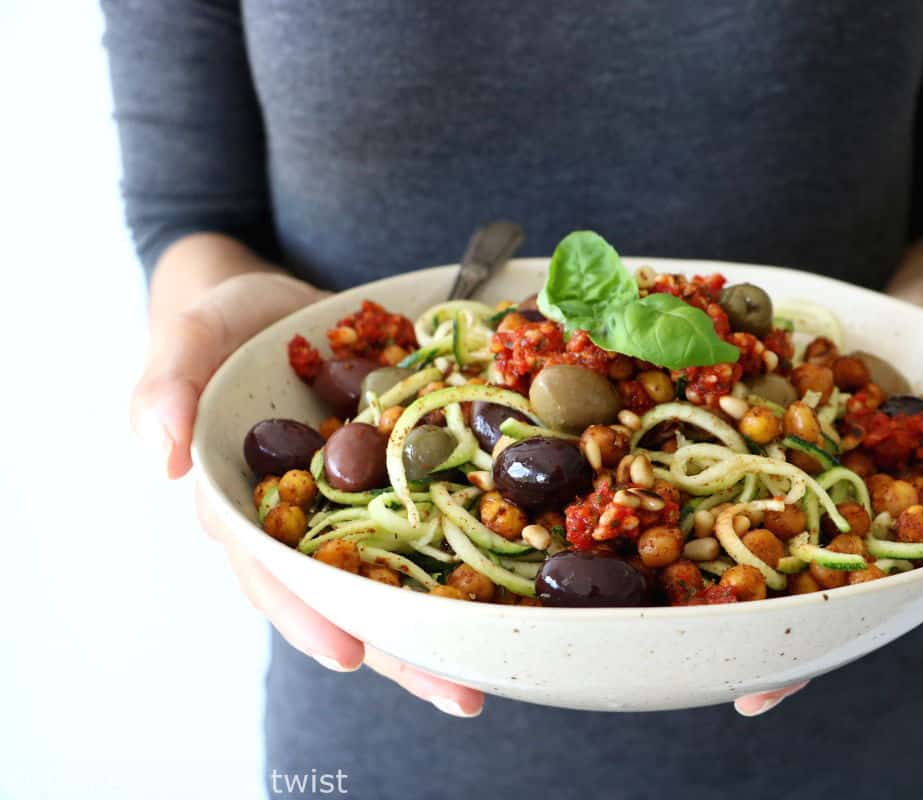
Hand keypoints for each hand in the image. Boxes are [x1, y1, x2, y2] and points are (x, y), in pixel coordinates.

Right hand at [133, 269, 483, 716]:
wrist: (274, 305)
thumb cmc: (221, 328)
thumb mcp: (188, 339)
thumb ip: (165, 387)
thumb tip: (163, 458)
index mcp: (247, 508)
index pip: (272, 571)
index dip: (306, 612)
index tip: (349, 651)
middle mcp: (306, 523)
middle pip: (349, 595)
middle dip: (400, 648)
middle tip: (458, 692)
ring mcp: (358, 506)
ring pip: (400, 573)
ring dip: (446, 621)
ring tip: (501, 663)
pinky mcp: (404, 480)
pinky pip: (441, 516)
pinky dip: (477, 546)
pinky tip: (523, 581)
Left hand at [734, 300, 922, 716]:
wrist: (914, 316)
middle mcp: (889, 516)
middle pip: (870, 585)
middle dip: (835, 633)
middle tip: (785, 687)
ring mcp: (834, 496)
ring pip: (804, 562)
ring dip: (770, 616)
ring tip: (738, 673)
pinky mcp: (785, 464)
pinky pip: (756, 503)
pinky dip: (724, 537)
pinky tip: (692, 578)